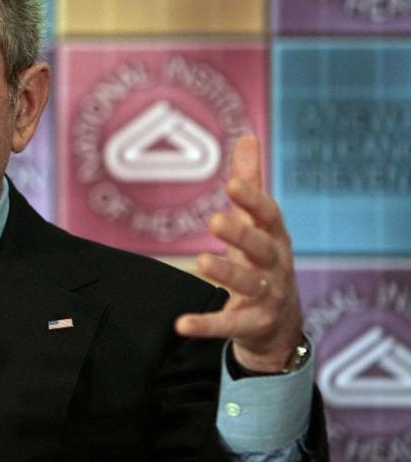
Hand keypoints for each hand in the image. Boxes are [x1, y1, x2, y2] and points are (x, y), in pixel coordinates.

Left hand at [175, 134, 302, 372]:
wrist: (280, 324)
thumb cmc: (263, 261)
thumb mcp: (258, 224)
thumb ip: (250, 183)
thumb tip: (247, 137)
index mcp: (275, 237)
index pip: (269, 215)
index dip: (253, 199)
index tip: (232, 183)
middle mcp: (276, 265)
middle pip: (260, 248)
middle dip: (240, 234)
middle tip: (214, 220)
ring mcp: (268, 296)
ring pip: (249, 283)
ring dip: (226, 274)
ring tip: (201, 262)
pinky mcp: (252, 324)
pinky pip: (228, 324)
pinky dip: (206, 325)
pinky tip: (180, 324)